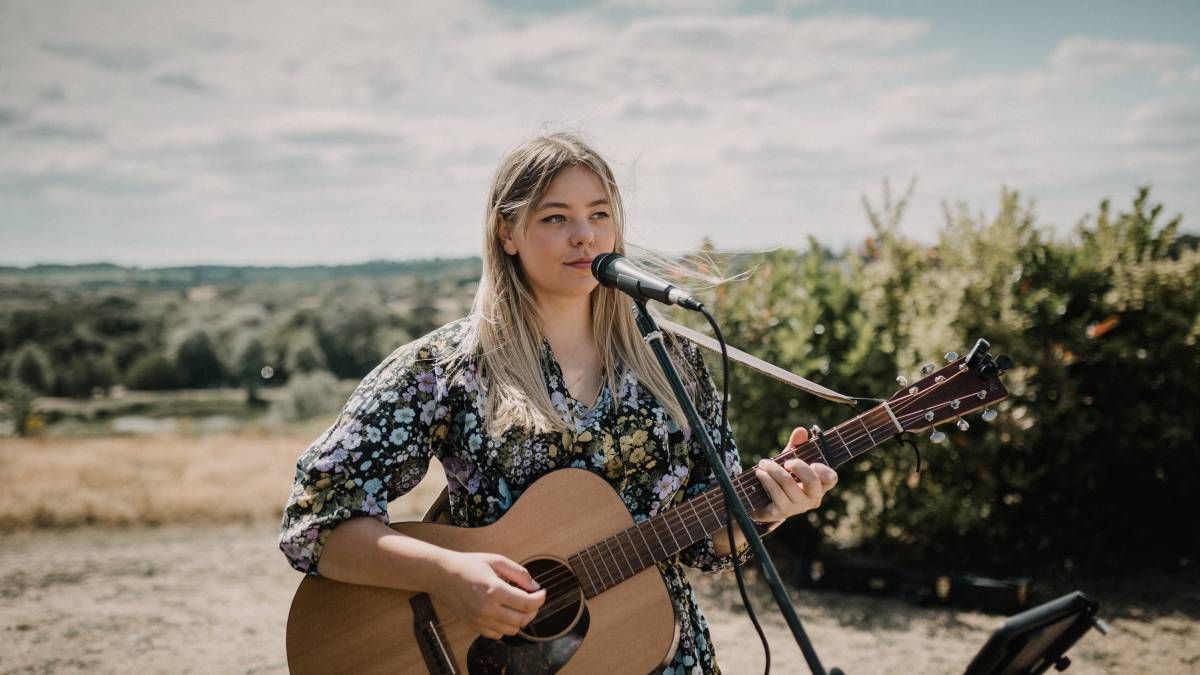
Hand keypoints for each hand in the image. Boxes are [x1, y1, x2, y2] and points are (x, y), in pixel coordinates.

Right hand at [431, 552, 546, 639]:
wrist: (442, 575)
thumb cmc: (469, 565)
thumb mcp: (496, 561)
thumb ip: (519, 573)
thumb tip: (535, 587)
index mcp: (494, 591)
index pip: (527, 603)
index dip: (540, 599)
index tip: (542, 592)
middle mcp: (487, 609)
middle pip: (522, 620)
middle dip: (533, 610)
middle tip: (533, 599)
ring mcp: (480, 620)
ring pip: (512, 630)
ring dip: (521, 619)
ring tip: (519, 606)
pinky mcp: (474, 626)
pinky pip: (498, 634)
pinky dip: (506, 626)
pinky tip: (505, 613)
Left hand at [750, 426, 837, 526]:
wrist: (765, 502)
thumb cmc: (784, 478)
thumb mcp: (790, 460)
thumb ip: (796, 446)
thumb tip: (801, 430)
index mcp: (819, 485)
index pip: (831, 479)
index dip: (824, 470)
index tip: (812, 463)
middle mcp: (812, 498)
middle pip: (811, 480)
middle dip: (797, 466)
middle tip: (786, 461)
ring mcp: (798, 507)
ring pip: (788, 483)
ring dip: (773, 470)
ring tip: (763, 463)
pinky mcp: (782, 512)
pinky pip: (775, 493)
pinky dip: (766, 479)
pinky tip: (760, 473)